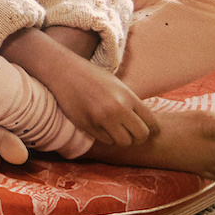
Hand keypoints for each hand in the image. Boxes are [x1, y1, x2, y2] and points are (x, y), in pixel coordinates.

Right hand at [3, 26, 157, 147]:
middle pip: (140, 136)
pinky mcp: (87, 125)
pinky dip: (106, 137)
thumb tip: (146, 122)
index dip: (151, 129)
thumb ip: (131, 102)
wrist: (63, 71)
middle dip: (138, 137)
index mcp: (127, 96)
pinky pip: (105, 140)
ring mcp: (101, 118)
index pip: (151, 123)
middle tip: (131, 133)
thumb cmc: (91, 76)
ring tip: (116, 130)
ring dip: (121, 139)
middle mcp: (117, 108)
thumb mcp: (117, 84)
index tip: (146, 128)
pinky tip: (101, 126)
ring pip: (123, 142)